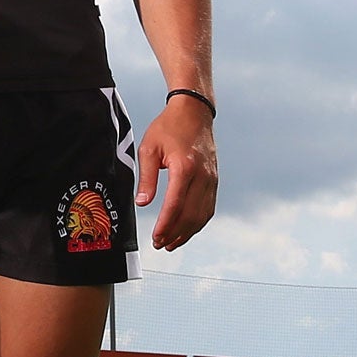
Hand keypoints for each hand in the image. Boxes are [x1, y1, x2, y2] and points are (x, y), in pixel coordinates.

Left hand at [137, 94, 217, 250]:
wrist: (194, 112)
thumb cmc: (169, 127)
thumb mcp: (149, 149)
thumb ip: (146, 178)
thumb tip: (142, 203)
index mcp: (184, 167)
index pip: (175, 205)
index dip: (165, 225)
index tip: (156, 237)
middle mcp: (202, 175)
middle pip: (190, 214)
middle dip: (175, 233)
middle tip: (160, 244)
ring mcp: (212, 179)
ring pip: (202, 214)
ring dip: (188, 232)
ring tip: (172, 243)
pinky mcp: (214, 180)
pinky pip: (208, 207)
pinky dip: (198, 222)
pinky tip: (187, 229)